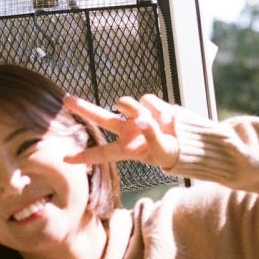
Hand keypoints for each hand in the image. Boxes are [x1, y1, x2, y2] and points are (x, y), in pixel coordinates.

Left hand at [62, 93, 179, 170]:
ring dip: (135, 108)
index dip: (83, 157)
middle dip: (84, 108)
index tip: (65, 159)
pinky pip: (147, 99)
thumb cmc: (175, 154)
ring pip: (126, 103)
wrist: (193, 142)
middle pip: (102, 118)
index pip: (101, 153)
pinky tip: (169, 119)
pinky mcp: (151, 105)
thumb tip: (142, 119)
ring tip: (156, 120)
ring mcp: (139, 116)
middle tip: (67, 99)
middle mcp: (129, 131)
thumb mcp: (161, 152)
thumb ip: (151, 135)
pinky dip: (157, 108)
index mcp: (127, 149)